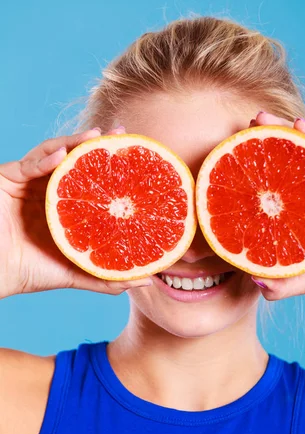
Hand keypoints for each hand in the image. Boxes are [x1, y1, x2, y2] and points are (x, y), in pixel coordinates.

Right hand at [0, 126, 152, 298]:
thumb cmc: (30, 273)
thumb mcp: (76, 274)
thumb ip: (107, 278)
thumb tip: (145, 281)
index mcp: (65, 206)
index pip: (92, 180)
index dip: (113, 168)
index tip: (138, 158)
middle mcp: (49, 190)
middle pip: (76, 160)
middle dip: (99, 145)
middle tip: (122, 134)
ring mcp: (29, 182)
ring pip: (54, 154)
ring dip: (75, 142)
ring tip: (96, 136)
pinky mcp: (8, 178)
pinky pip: (28, 164)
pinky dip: (45, 159)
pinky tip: (64, 154)